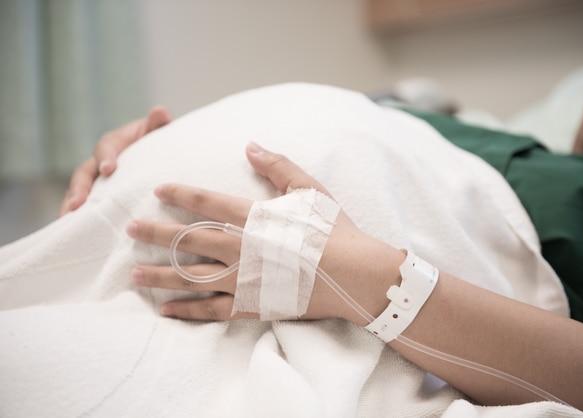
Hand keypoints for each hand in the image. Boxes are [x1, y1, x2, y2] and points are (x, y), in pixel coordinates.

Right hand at [58, 106, 171, 216]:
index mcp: (115, 144)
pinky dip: (79, 219)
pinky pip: (86, 208)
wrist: (155, 157)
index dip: (105, 157)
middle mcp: (100, 161)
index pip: (106, 147)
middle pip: (84, 173)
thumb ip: (158, 123)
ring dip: (71, 206)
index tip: (107, 169)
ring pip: (79, 192)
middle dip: (79, 188)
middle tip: (77, 204)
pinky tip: (76, 233)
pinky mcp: (98, 196)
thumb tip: (160, 111)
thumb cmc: (155, 143)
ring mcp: (96, 181)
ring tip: (67, 221)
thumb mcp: (157, 132)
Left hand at [127, 143, 404, 323]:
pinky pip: (212, 310)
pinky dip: (188, 311)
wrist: (354, 275)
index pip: (205, 202)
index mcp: (252, 218)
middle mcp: (239, 249)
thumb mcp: (309, 189)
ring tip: (134, 275)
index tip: (157, 190)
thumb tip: (250, 145)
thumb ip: (277, 166)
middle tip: (129, 230)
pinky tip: (166, 310)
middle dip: (155, 234)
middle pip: (187, 240)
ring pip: (191, 278)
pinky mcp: (251, 305)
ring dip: (160, 276)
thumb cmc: (334, 230)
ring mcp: (242, 280)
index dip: (179, 194)